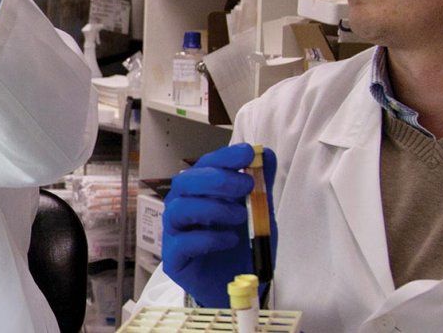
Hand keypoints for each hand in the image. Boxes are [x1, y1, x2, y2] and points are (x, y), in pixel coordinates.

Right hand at [161, 143, 276, 307]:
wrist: (240, 288)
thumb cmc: (243, 246)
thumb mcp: (260, 213)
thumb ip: (261, 186)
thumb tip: (268, 155)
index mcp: (200, 192)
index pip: (205, 166)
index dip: (224, 157)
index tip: (248, 153)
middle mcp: (183, 207)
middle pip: (184, 182)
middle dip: (216, 179)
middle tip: (245, 186)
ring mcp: (175, 233)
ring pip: (178, 209)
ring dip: (212, 207)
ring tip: (240, 216)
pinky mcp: (174, 259)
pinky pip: (182, 242)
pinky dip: (208, 238)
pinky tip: (230, 240)